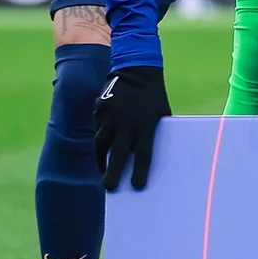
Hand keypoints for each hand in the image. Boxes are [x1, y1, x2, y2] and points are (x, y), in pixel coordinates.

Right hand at [94, 67, 171, 190]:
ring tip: (104, 170)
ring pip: (102, 143)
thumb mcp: (159, 114)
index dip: (141, 171)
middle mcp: (127, 122)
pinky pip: (98, 129)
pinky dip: (100, 140)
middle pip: (119, 153)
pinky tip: (103, 148)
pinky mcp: (99, 110)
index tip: (137, 186)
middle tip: (109, 188)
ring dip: (102, 158)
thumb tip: (151, 156)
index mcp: (146, 124)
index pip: (144, 153)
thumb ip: (154, 133)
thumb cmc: (153, 97)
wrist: (136, 70)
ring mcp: (110, 116)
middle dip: (113, 173)